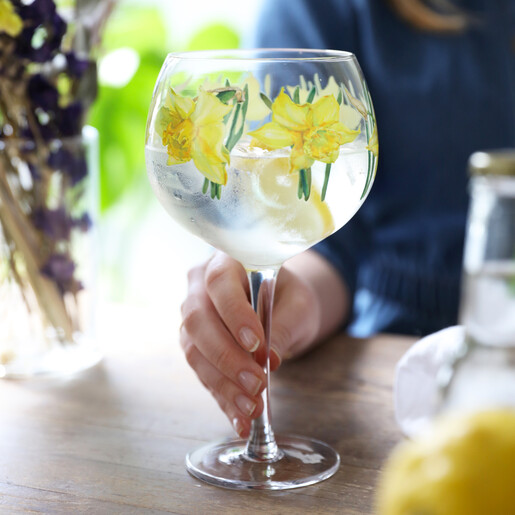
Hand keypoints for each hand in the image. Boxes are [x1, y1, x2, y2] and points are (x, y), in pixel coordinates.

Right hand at [180, 251, 322, 437]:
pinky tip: (240, 419)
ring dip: (223, 384)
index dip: (234, 314)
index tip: (257, 345)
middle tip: (257, 385)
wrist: (279, 304)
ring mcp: (192, 316)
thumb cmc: (288, 296)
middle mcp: (199, 287)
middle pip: (199, 321)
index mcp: (225, 261)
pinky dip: (222, 398)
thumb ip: (283, 325)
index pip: (219, 284)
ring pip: (195, 351)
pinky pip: (202, 373)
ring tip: (252, 408)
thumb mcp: (297, 304)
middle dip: (228, 358)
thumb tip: (269, 361)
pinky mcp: (195, 346)